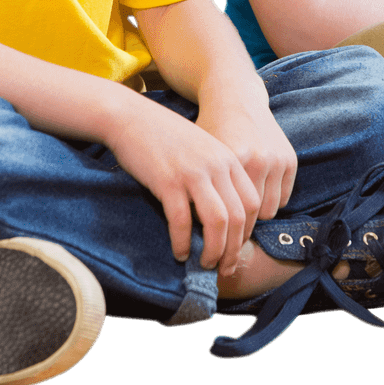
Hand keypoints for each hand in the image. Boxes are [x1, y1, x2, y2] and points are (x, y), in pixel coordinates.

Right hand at [107, 95, 262, 275]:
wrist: (131, 117)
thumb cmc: (164, 136)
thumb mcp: (200, 149)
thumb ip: (215, 176)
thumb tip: (222, 218)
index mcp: (228, 157)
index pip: (252, 202)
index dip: (248, 231)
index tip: (236, 248)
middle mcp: (216, 165)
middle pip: (239, 216)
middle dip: (234, 249)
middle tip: (224, 267)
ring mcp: (193, 173)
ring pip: (217, 222)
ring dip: (214, 250)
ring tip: (206, 264)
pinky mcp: (168, 182)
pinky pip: (183, 221)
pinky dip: (183, 242)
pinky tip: (179, 252)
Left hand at [197, 92, 297, 238]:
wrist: (236, 98)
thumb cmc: (210, 130)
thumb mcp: (199, 157)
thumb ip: (198, 191)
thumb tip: (193, 236)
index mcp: (233, 159)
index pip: (229, 214)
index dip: (220, 235)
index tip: (212, 249)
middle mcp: (259, 159)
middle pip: (251, 217)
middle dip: (239, 233)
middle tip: (228, 241)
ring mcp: (277, 158)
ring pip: (269, 211)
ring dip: (255, 216)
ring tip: (239, 212)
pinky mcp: (290, 159)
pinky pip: (283, 198)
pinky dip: (270, 200)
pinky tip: (255, 194)